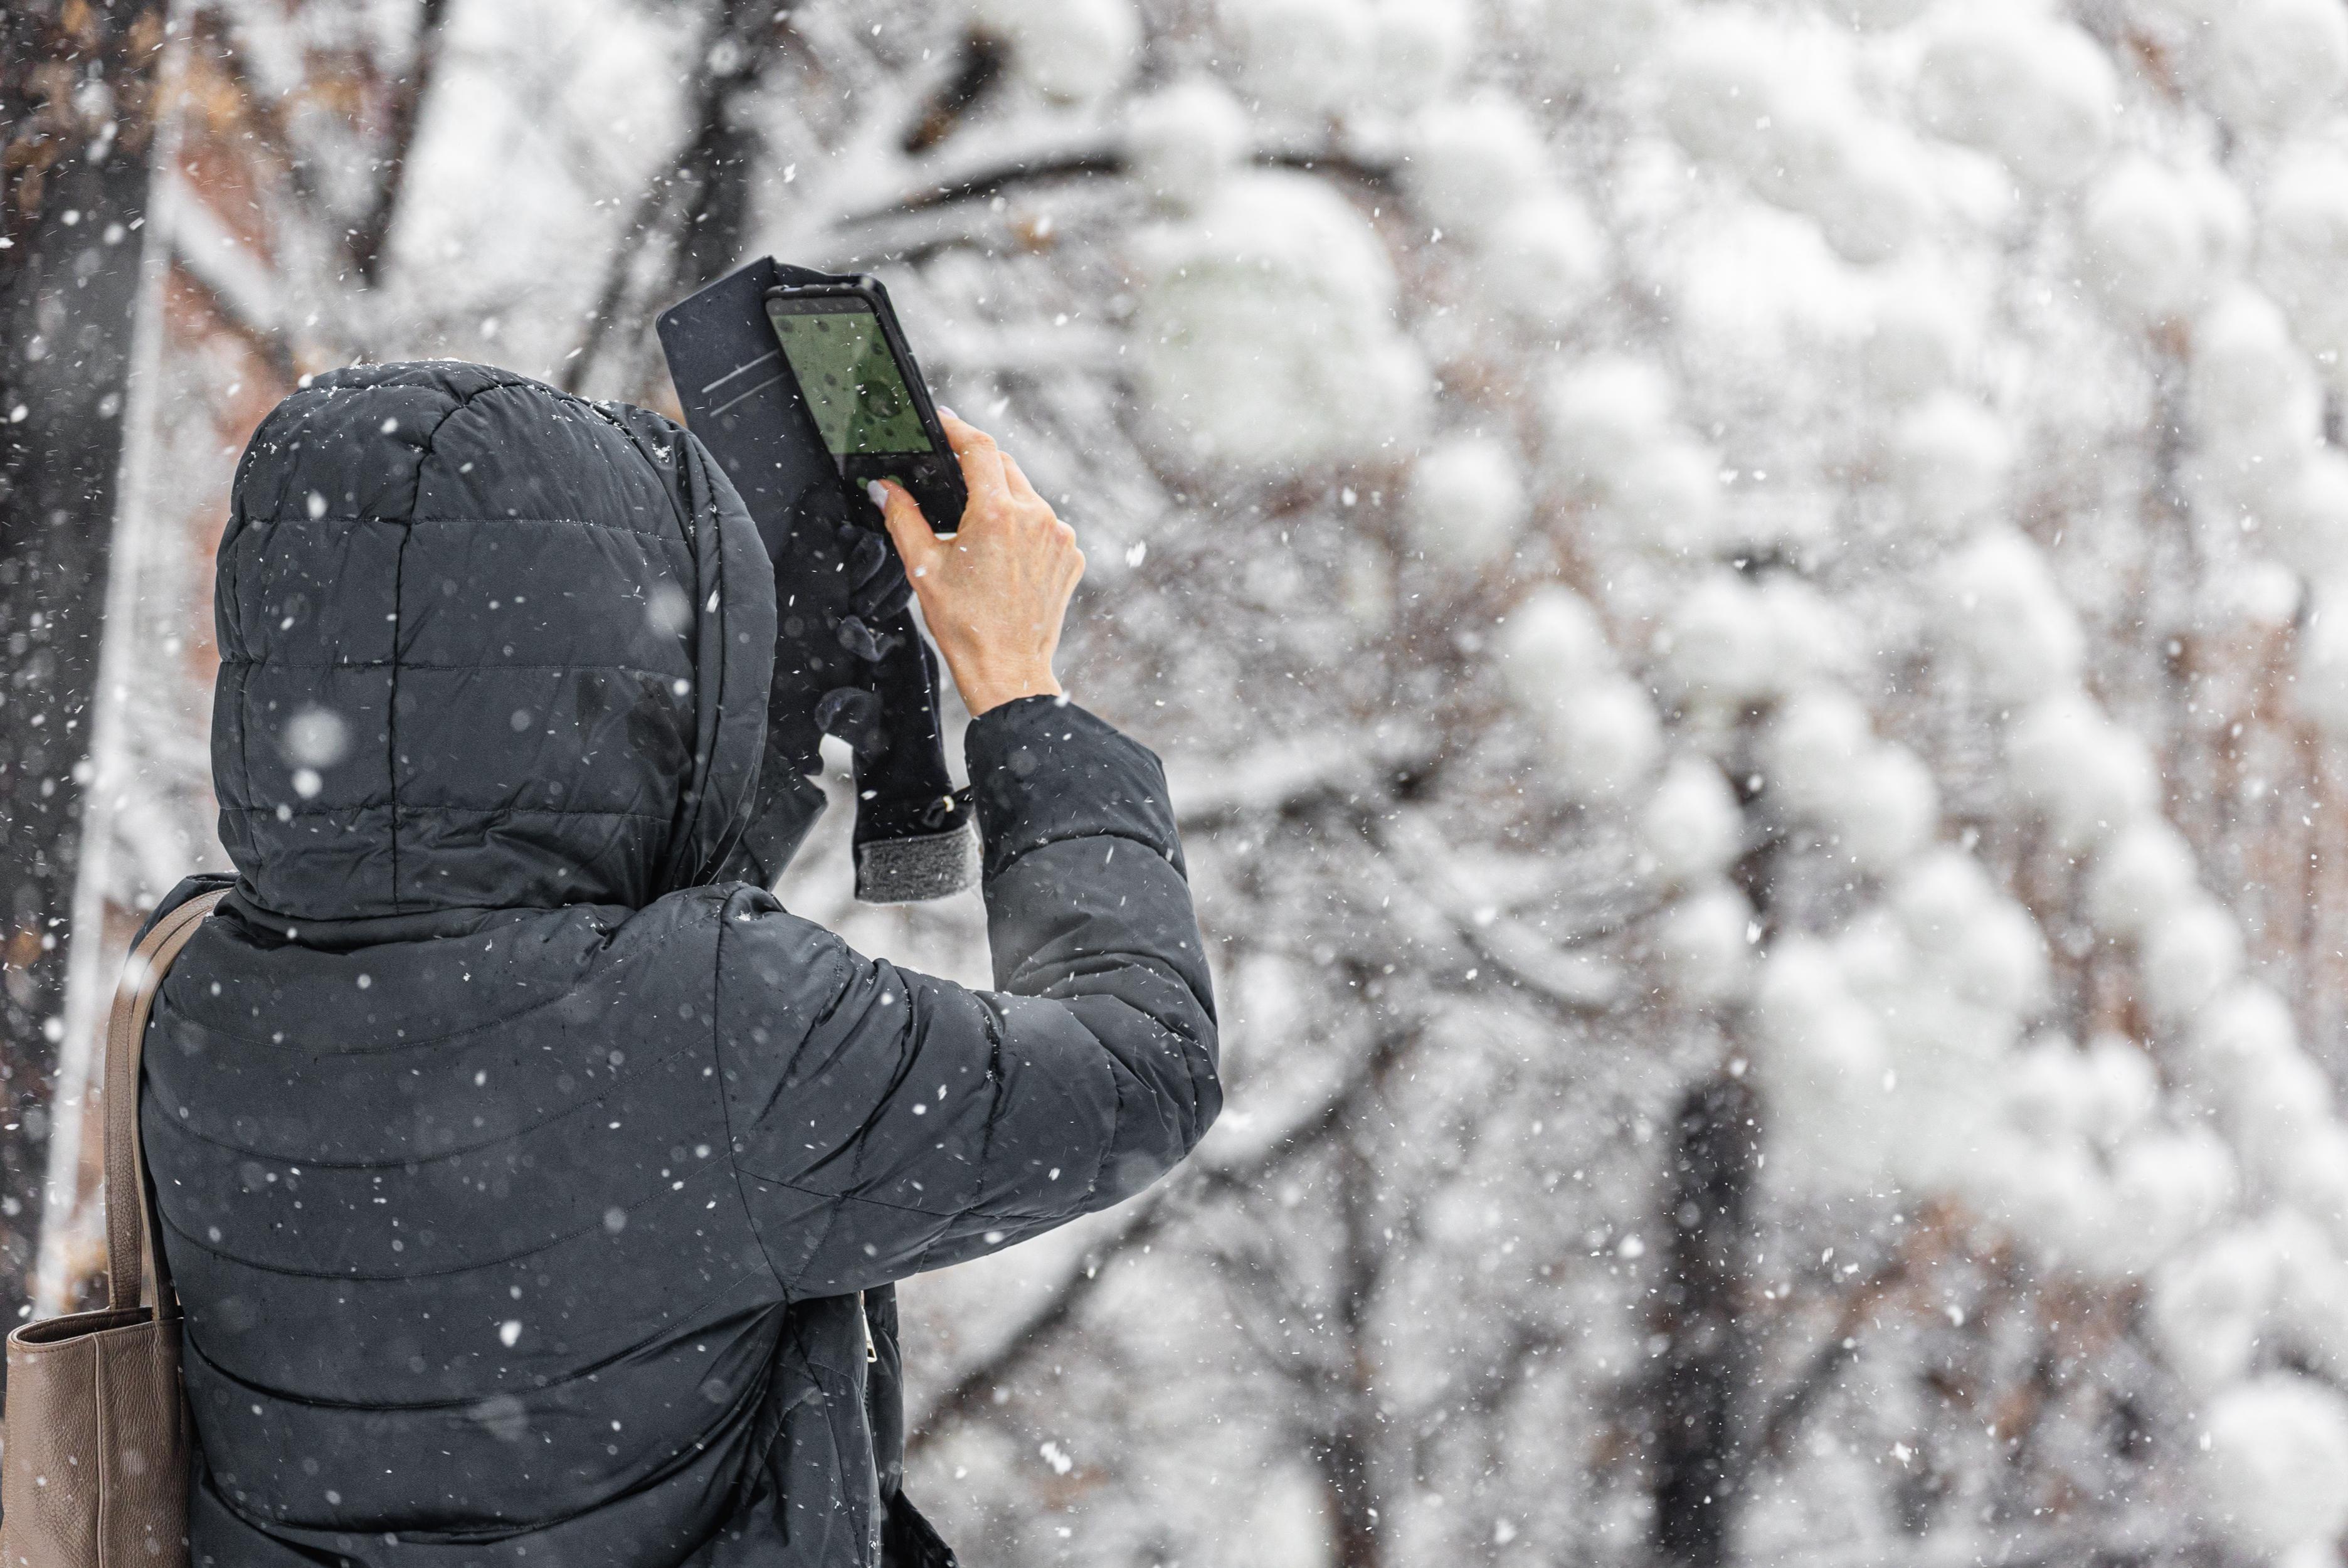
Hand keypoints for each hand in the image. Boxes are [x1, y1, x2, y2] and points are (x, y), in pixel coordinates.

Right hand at [869, 412, 1083, 716]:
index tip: (942, 422)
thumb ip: (902, 517)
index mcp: (995, 514)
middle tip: (951, 473)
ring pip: (1026, 495)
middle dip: (977, 465)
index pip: (978, 448)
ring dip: (1002, 498)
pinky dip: (1024, 527)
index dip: (957, 428)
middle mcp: (1035, 517)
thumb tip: (884, 487)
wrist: (1008, 671)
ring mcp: (1059, 537)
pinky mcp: (1071, 556)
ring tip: (975, 526)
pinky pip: (1045, 525)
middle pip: (1004, 467)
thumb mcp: (923, 566)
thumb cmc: (964, 626)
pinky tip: (1003, 554)